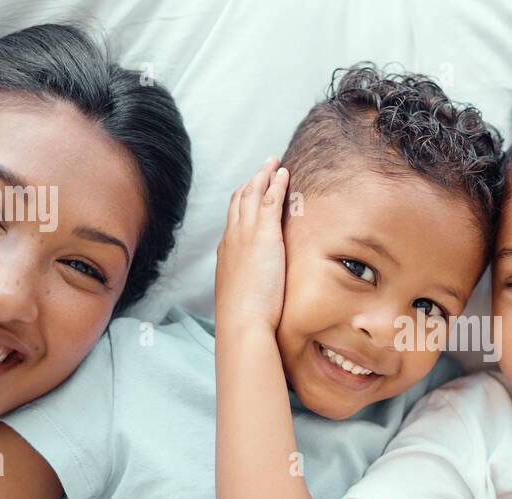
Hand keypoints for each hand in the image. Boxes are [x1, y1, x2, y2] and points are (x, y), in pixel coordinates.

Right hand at [215, 156, 289, 332]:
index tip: (250, 192)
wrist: (243, 322)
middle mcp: (232, 238)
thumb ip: (248, 287)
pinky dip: (276, 183)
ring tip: (274, 163)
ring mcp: (246, 234)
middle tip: (262, 168)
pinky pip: (270, 199)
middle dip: (251, 181)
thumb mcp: (242, 297)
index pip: (233, 219)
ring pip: (252, 194)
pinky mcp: (263, 235)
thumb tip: (256, 294)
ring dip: (263, 175)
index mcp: (227, 252)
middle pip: (239, 200)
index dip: (242, 202)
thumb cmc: (244, 318)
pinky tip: (284, 173)